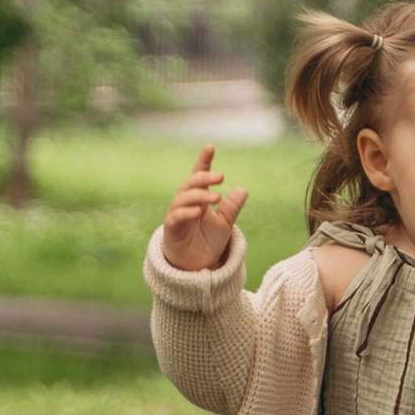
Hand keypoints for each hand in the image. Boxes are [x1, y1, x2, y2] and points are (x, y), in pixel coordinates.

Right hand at [162, 145, 246, 272]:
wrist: (197, 267)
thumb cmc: (207, 243)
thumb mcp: (225, 224)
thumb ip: (231, 208)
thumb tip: (242, 189)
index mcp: (198, 199)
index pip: (199, 177)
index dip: (203, 162)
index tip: (210, 148)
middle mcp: (185, 204)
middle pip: (190, 184)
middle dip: (203, 177)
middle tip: (221, 177)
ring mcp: (177, 215)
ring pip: (182, 198)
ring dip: (199, 195)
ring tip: (217, 196)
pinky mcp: (171, 229)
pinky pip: (175, 217)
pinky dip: (186, 212)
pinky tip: (199, 211)